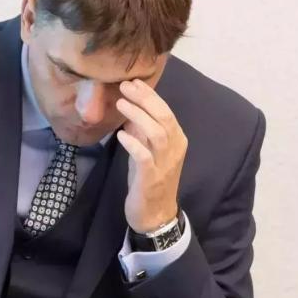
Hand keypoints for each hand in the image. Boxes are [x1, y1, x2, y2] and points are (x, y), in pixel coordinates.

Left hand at [115, 79, 186, 233]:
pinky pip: (144, 157)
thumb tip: (131, 112)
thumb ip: (142, 133)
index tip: (133, 82)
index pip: (166, 111)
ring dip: (138, 116)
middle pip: (164, 118)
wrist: (155, 216)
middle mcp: (174, 149)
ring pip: (157, 133)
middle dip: (145, 99)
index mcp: (177, 140)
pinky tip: (121, 134)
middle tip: (125, 86)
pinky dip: (133, 143)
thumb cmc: (150, 181)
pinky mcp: (151, 178)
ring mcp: (164, 164)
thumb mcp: (147, 152)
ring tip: (121, 103)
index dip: (150, 95)